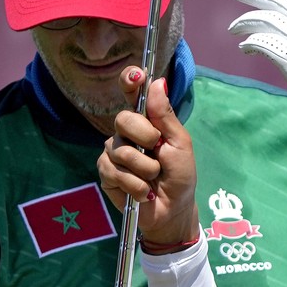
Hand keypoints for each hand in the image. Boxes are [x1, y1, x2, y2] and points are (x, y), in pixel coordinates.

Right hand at [96, 67, 202, 247]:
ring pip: (120, 150)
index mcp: (147, 121)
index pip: (132, 93)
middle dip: (145, 137)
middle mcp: (126, 132)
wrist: (172, 210)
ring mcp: (113, 152)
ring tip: (154, 178)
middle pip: (123, 119)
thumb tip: (157, 82)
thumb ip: (165, 116)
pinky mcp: (106, 172)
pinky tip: (143, 192)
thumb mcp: (180, 144)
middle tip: (157, 151)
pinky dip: (134, 184)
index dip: (130, 81)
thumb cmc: (180, 176)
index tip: (136, 76)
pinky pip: (114, 171)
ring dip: (144, 169)